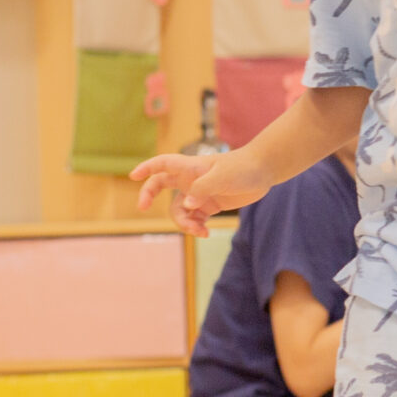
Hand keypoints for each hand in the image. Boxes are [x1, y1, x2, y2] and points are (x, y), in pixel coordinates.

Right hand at [130, 151, 269, 236]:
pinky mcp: (210, 204)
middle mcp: (191, 179)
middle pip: (161, 186)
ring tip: (199, 230)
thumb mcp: (222, 177)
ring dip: (183, 222)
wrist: (264, 171)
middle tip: (141, 209)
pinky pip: (195, 218)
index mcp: (190, 168)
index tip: (132, 176)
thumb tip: (187, 205)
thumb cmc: (242, 168)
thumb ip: (202, 190)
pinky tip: (205, 232)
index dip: (146, 168)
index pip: (162, 164)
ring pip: (179, 209)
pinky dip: (196, 227)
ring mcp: (199, 192)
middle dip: (149, 196)